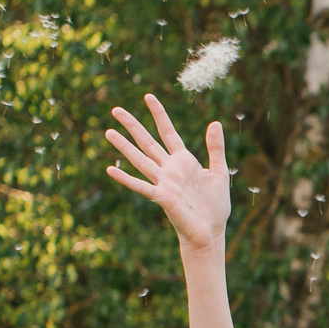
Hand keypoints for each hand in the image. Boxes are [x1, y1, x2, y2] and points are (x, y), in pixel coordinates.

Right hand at [104, 95, 230, 252]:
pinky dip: (126, 178)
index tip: (148, 96)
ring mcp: (163, 182)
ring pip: (140, 160)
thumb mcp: (219, 172)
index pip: (168, 132)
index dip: (159, 114)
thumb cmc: (214, 205)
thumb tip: (215, 122)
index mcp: (183, 161)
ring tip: (108, 132)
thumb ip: (216, 148)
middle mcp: (169, 169)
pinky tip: (110, 169)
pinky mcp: (162, 198)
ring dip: (124, 146)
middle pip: (148, 142)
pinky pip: (141, 186)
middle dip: (133, 125)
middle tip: (116, 109)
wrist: (211, 231)